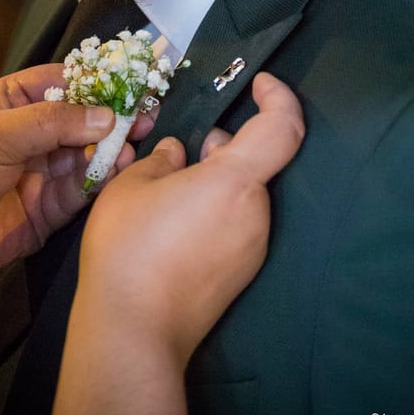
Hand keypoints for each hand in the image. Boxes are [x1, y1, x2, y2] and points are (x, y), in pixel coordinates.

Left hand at [0, 64, 122, 286]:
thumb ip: (52, 123)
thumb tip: (107, 114)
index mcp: (14, 102)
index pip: (65, 83)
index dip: (99, 82)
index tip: (134, 80)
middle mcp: (32, 134)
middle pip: (83, 120)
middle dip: (114, 117)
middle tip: (147, 114)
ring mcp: (41, 172)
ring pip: (86, 155)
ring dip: (110, 149)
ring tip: (132, 144)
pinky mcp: (47, 210)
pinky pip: (79, 191)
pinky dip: (99, 181)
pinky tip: (115, 169)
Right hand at [76, 72, 304, 364]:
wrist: (133, 331)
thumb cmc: (130, 248)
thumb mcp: (132, 184)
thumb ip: (163, 159)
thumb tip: (179, 153)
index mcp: (236, 181)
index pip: (283, 127)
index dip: (278, 97)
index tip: (259, 82)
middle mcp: (256, 213)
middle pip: (253, 164)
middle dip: (222, 150)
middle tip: (181, 153)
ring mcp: (252, 248)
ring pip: (241, 197)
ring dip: (214, 184)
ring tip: (165, 193)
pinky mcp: (241, 275)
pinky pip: (235, 226)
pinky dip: (213, 213)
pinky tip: (172, 226)